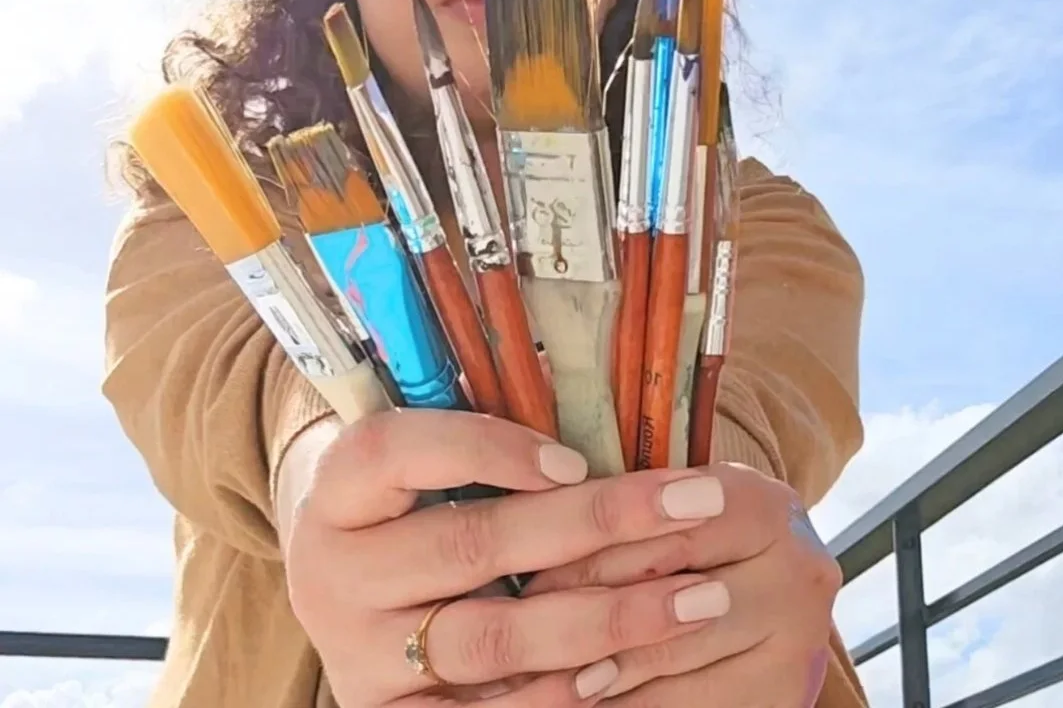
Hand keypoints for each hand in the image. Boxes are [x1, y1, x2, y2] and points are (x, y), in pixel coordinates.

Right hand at [278, 409, 731, 706]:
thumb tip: (599, 417)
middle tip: (691, 504)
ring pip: (489, 639)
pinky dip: (555, 694)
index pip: (398, 451)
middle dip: (593, 523)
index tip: (576, 457)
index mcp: (339, 488)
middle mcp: (334, 571)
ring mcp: (357, 653)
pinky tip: (619, 667)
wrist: (345, 588)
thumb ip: (486, 443)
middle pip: (469, 545)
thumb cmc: (411, 502)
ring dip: (602, 617)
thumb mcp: (423, 461)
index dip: (485, 448)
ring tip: (694, 598)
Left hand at [524, 463, 839, 706]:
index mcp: (764, 506)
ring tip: (541, 673)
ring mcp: (799, 641)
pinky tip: (583, 697)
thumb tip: (529, 527)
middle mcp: (797, 571)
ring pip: (677, 664)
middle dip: (589, 619)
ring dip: (601, 675)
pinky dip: (630, 705)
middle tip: (521, 633)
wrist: (764, 576)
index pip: (667, 532)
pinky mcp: (786, 695)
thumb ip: (620, 509)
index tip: (531, 574)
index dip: (595, 555)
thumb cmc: (693, 527)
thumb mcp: (669, 499)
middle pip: (670, 601)